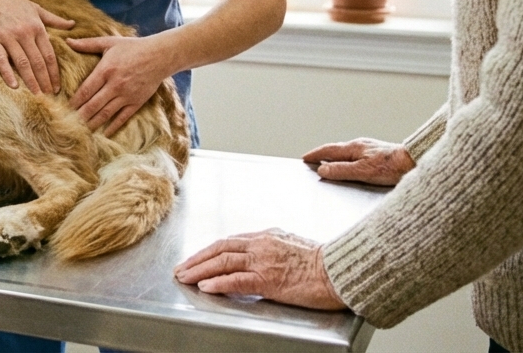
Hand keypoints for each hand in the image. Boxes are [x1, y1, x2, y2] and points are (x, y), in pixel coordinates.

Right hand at [0, 0, 73, 94]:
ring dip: (31, 80)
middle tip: (49, 96)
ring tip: (36, 94)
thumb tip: (73, 24)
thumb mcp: (35, 8)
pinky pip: (1, 59)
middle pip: (38, 61)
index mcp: (36, 26)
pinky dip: (8, 73)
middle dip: (45, 80)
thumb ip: (54, 19)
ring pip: (22, 63)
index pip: (49, 55)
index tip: (57, 87)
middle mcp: (24, 32)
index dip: (54, 73)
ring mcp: (7, 35)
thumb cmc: (11, 2)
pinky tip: (14, 86)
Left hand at [66, 35, 167, 134]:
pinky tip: (105, 134)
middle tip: (68, 124)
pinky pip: (123, 117)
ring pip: (106, 114)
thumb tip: (67, 41)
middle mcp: (115, 85)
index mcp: (106, 70)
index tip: (64, 108)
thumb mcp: (109, 42)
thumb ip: (87, 44)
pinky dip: (113, 126)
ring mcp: (126, 95)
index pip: (85, 90)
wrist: (160, 55)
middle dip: (80, 116)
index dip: (74, 101)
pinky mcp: (137, 102)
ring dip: (93, 123)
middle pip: (93, 105)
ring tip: (81, 131)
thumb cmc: (132, 47)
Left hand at [174, 229, 345, 310]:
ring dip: (200, 269)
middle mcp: (261, 245)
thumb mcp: (295, 246)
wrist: (341, 270)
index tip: (198, 258)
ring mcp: (263, 261)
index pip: (231, 241)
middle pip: (220, 248)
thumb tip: (264, 257)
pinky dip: (218, 282)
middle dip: (198, 258)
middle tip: (181, 268)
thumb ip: (275, 249)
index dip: (210, 250)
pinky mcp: (268, 279)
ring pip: (222, 262)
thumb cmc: (326, 263)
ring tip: (184, 277)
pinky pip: (236, 280)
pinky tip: (205, 286)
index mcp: (268, 236)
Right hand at [302, 138, 414, 186]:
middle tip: (312, 160)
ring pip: (347, 152)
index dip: (315, 154)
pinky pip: (357, 155)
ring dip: (335, 157)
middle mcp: (361, 145)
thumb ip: (341, 170)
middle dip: (323, 154)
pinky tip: (352, 165)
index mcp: (354, 147)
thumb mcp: (362, 172)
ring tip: (328, 163)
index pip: (328, 150)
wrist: (416, 162)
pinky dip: (347, 160)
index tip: (305, 158)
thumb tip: (322, 170)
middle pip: (337, 149)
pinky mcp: (380, 154)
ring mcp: (371, 148)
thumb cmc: (392, 167)